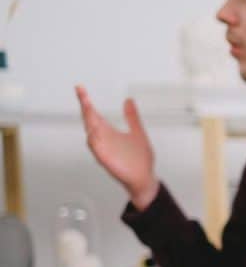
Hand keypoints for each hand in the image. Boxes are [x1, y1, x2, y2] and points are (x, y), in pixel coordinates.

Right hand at [75, 85, 159, 209]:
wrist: (144, 178)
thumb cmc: (139, 159)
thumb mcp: (137, 132)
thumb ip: (132, 117)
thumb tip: (129, 100)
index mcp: (108, 132)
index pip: (94, 114)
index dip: (86, 102)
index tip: (80, 88)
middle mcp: (103, 140)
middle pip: (90, 121)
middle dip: (85, 108)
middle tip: (82, 94)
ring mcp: (103, 150)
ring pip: (91, 134)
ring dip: (89, 122)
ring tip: (87, 108)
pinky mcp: (106, 161)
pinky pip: (97, 151)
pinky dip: (94, 142)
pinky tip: (93, 134)